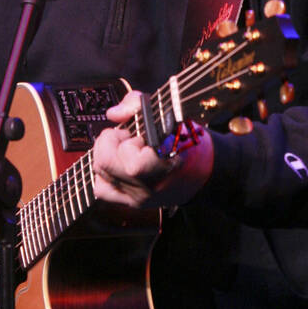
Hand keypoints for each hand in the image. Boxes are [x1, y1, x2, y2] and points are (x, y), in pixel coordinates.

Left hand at [93, 91, 213, 209]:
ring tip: (125, 150)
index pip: (129, 152)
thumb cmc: (190, 142)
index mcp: (164, 163)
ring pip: (100, 173)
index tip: (138, 132)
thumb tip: (113, 114)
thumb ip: (136, 104)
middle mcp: (150, 185)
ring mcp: (140, 197)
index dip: (127, 136)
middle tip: (126, 136)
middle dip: (110, 142)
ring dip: (107, 155)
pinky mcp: (133, 203)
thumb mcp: (170, 113)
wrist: (207, 172)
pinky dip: (104, 174)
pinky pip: (101, 189)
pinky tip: (118, 165)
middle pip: (105, 161)